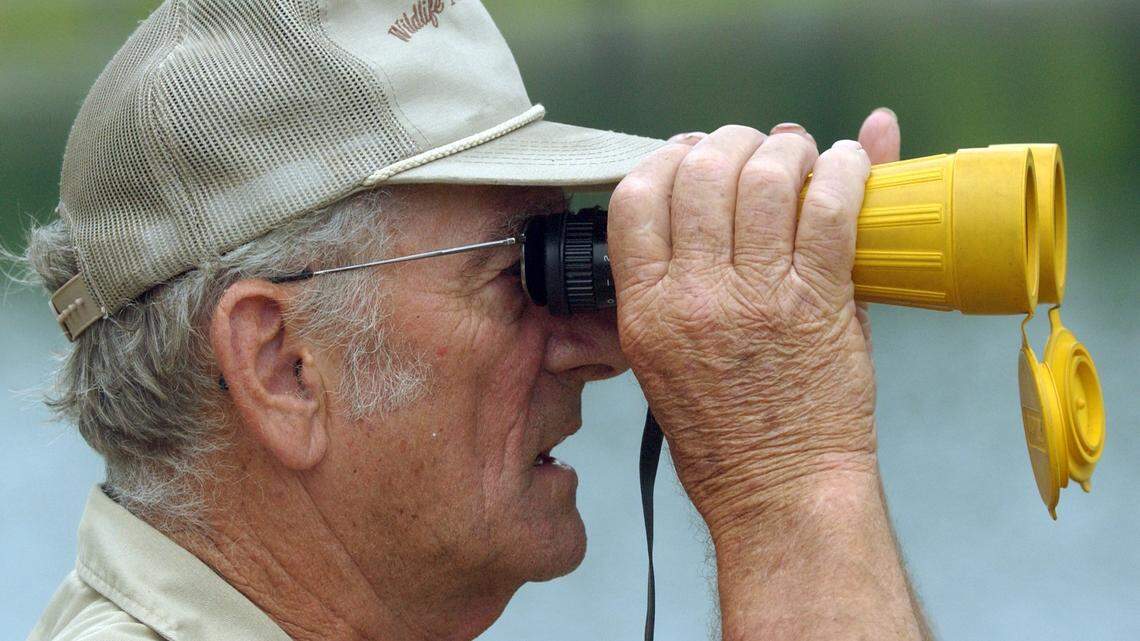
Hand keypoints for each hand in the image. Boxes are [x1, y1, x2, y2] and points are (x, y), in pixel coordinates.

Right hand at [609, 110, 900, 532]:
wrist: (777, 492)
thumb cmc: (721, 434)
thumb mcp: (661, 358)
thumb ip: (670, 279)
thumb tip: (679, 207)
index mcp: (646, 310)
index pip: (635, 198)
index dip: (667, 158)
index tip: (692, 153)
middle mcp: (694, 298)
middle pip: (701, 173)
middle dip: (732, 142)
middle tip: (754, 150)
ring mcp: (757, 299)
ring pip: (766, 179)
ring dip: (789, 149)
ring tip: (802, 155)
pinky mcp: (819, 304)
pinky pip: (831, 210)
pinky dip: (847, 171)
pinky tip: (851, 164)